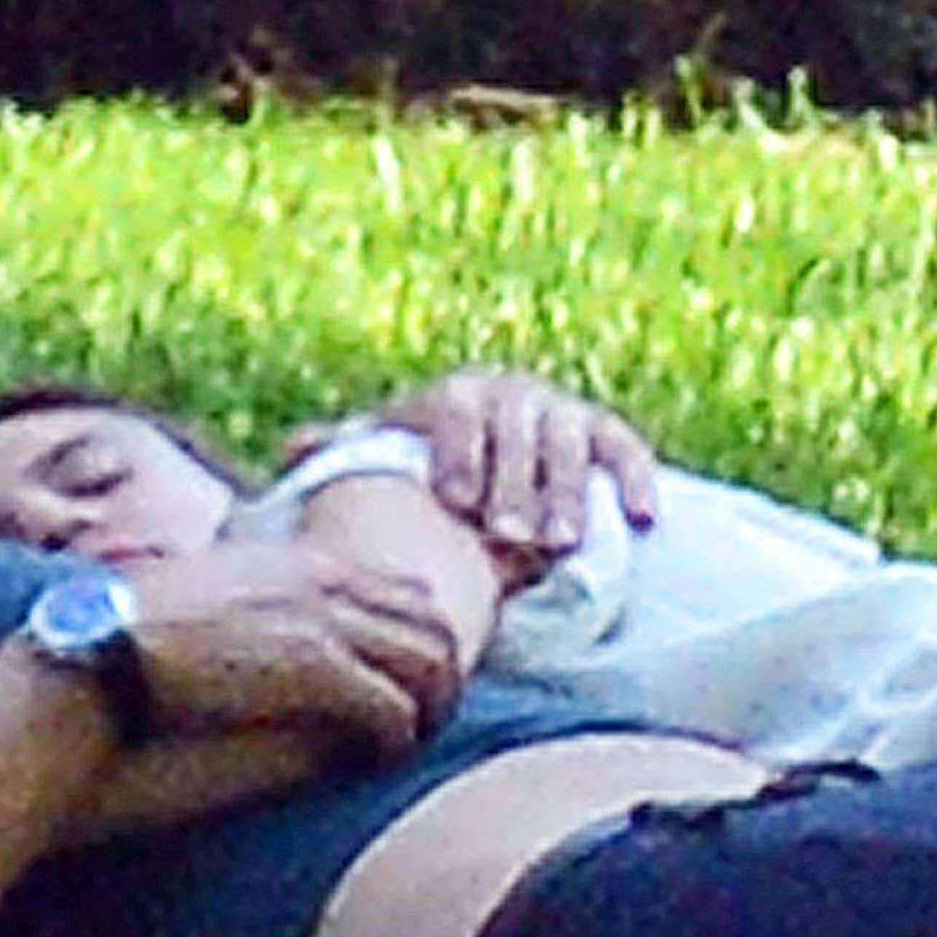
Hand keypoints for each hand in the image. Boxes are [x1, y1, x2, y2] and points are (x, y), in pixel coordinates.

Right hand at [122, 542, 466, 760]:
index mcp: (299, 563)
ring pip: (429, 663)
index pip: (404, 589)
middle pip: (434, 622)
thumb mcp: (203, 596)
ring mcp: (321, 621)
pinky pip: (393, 708)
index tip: (409, 682)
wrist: (96, 655)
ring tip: (406, 747)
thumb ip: (253, 605)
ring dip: (428, 710)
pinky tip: (377, 760)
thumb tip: (265, 638)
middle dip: (440, 675)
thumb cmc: (130, 638)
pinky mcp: (313, 669)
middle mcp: (322, 582)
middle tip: (425, 723)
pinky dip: (395, 739)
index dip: (419, 638)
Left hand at [343, 365, 658, 568]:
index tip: (455, 501)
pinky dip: (637, 480)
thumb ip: (346, 453)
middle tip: (510, 537)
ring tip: (563, 543)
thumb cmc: (431, 466)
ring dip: (569, 491)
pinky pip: (624, 450)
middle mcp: (511, 393)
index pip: (456, 410)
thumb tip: (293, 450)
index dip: (458, 451)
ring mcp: (561, 410)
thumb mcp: (388, 457)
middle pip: (518, 429)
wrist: (493, 454)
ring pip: (570, 442)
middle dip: (515, 483)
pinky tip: (643, 520)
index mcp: (455, 395)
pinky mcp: (603, 433)